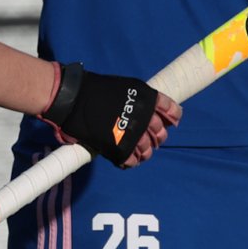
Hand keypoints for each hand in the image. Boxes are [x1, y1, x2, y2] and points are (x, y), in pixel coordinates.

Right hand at [41, 63, 179, 167]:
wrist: (74, 97)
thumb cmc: (97, 89)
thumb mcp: (125, 87)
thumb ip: (139, 100)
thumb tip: (150, 112)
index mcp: (147, 99)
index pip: (170, 109)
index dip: (173, 116)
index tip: (172, 121)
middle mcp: (144, 117)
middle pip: (160, 133)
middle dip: (157, 137)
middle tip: (152, 140)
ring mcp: (133, 134)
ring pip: (147, 149)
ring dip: (145, 152)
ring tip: (140, 154)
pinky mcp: (119, 147)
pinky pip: (131, 159)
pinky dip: (130, 161)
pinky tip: (127, 160)